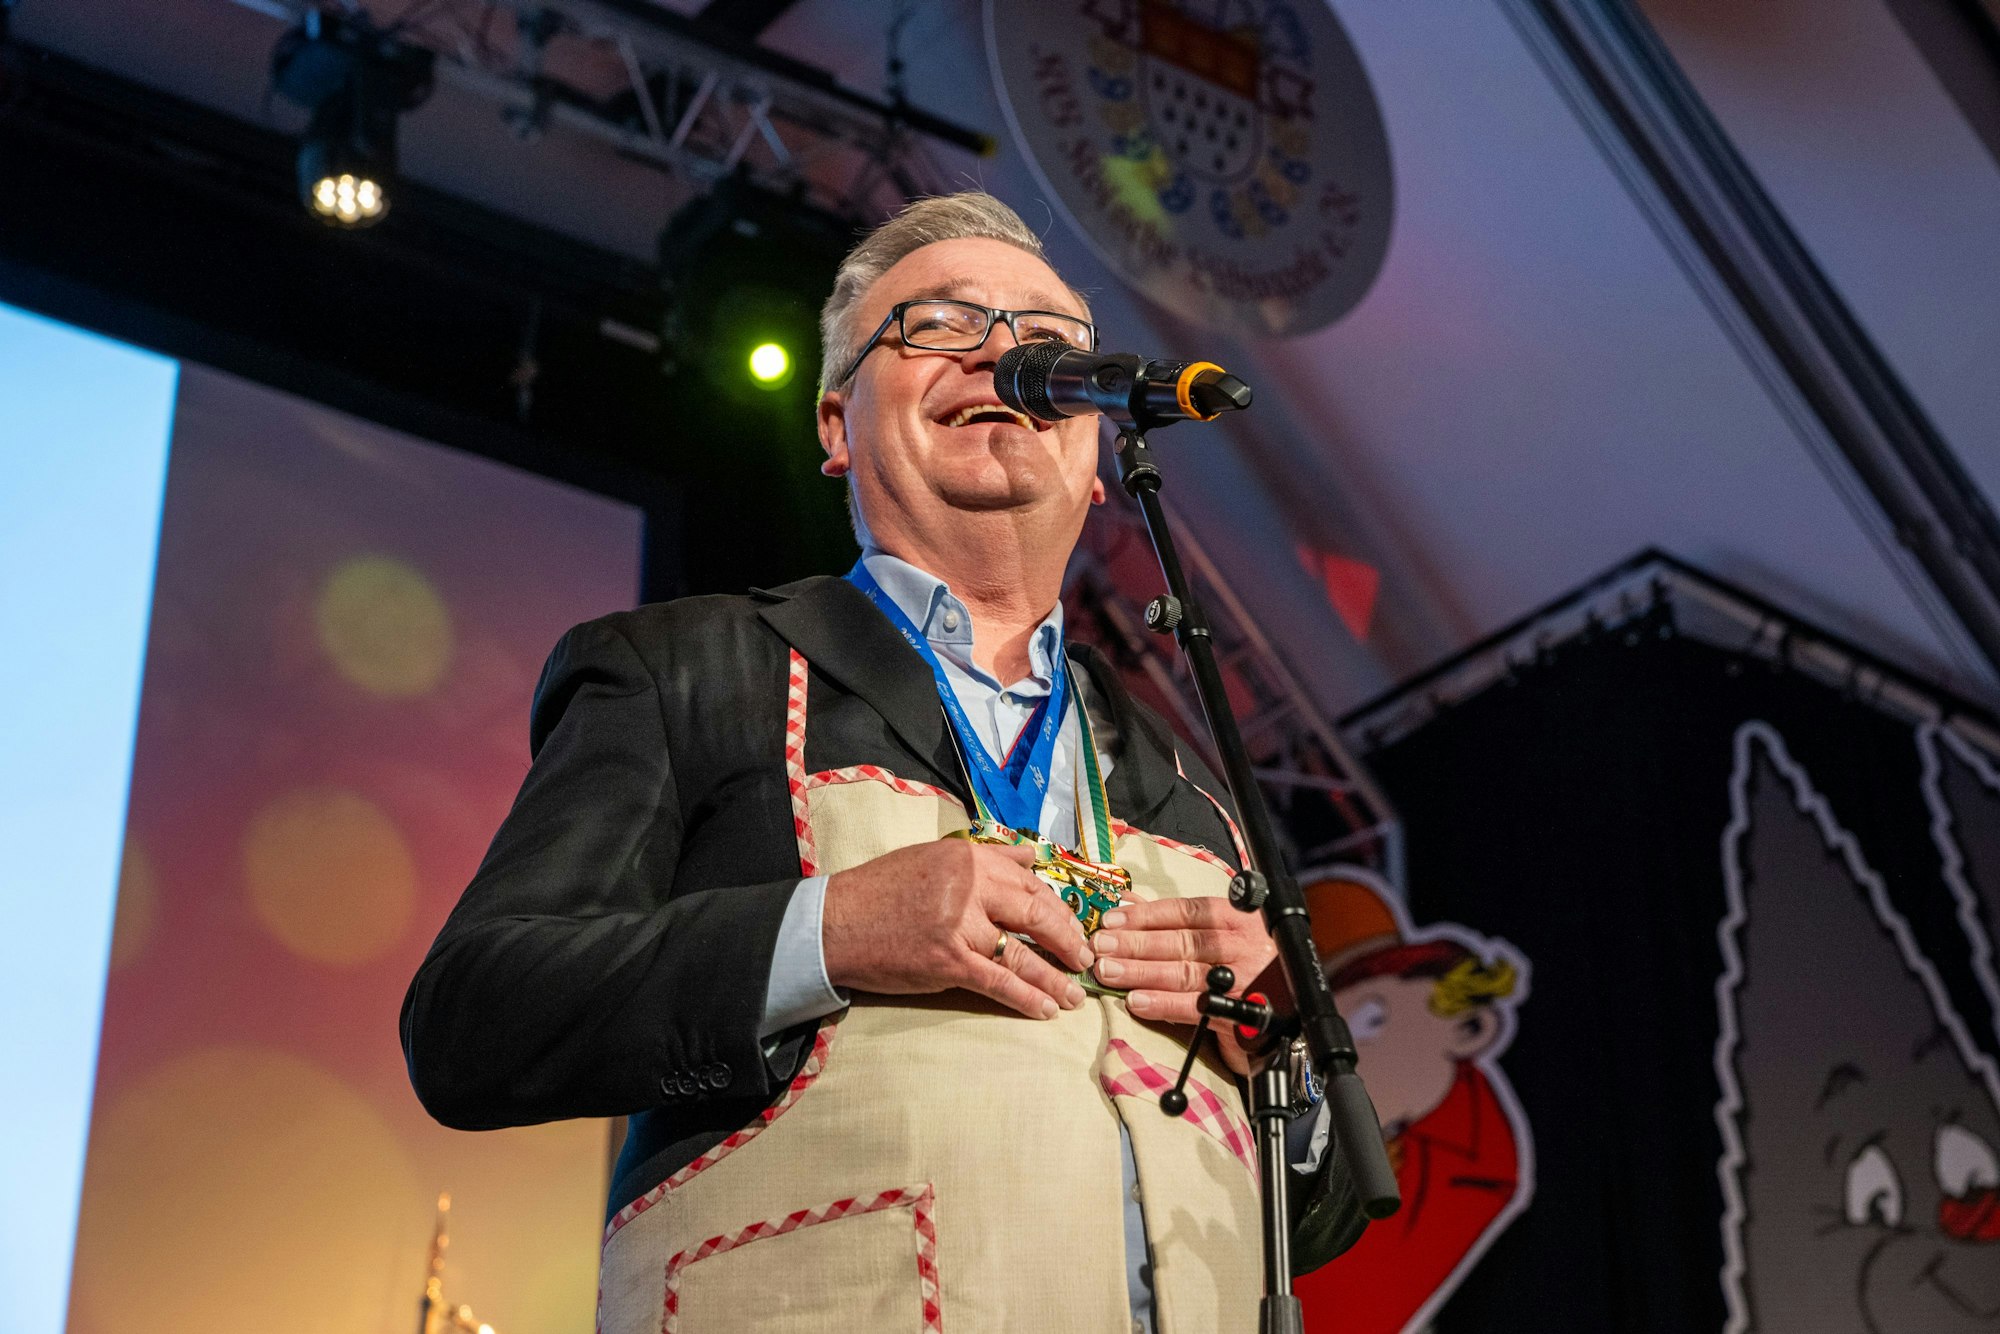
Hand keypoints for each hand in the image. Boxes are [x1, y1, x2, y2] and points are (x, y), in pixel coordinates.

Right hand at [822, 838, 1095, 1019]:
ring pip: (1024, 954)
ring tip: (1075, 995)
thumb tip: (1033, 858)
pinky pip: (999, 982)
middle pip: (1037, 915)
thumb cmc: (883, 890)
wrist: (836, 923)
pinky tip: (1046, 1009)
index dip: (1060, 908)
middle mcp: (970, 886)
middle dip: (1069, 941)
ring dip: (1055, 977)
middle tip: (1087, 959)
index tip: (1076, 926)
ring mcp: (960, 925)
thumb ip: (988, 858)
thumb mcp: (935, 857)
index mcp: (969, 858)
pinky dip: (1027, 998)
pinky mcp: (948, 962)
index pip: (1031, 882)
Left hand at [1091, 896, 1277, 1074]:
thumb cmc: (1252, 965)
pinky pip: (1194, 1007)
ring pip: (1183, 972)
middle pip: (1181, 941)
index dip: (1147, 914)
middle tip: (1100, 945)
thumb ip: (1178, 921)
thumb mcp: (1223, 934)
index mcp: (1238, 919)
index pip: (1187, 911)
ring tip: (1108, 971)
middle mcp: (1242, 946)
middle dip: (1136, 943)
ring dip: (1141, 972)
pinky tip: (1136, 1001)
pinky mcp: (1239, 1014)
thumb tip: (1129, 903)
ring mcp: (1242, 979)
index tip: (1113, 919)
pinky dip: (1162, 1003)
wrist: (1294, 1013)